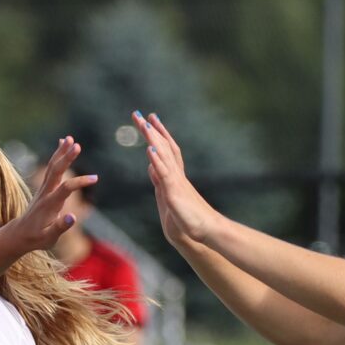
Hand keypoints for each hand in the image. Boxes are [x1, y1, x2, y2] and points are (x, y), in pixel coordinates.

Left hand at [7, 135, 97, 253]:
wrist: (20, 234)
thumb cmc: (36, 238)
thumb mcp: (48, 238)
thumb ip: (60, 227)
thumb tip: (73, 217)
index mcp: (49, 205)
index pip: (65, 189)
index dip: (79, 182)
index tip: (95, 178)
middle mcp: (45, 193)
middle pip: (56, 172)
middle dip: (66, 158)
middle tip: (77, 144)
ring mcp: (44, 188)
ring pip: (53, 167)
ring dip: (61, 152)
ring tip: (70, 138)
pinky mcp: (44, 187)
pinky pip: (51, 168)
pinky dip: (57, 155)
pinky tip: (62, 144)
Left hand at [135, 111, 221, 247]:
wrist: (206, 231)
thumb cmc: (188, 218)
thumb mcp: (168, 197)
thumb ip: (160, 181)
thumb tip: (151, 167)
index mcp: (174, 177)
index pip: (165, 150)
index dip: (157, 134)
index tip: (149, 119)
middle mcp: (176, 175)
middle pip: (163, 147)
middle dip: (151, 130)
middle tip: (139, 113)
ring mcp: (176, 183)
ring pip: (164, 156)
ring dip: (154, 139)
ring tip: (145, 123)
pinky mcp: (174, 194)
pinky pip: (165, 175)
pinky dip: (158, 161)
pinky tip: (150, 149)